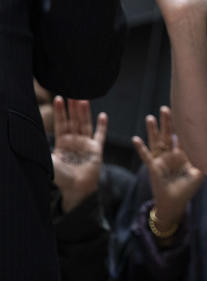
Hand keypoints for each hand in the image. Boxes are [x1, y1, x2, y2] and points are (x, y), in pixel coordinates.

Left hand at [51, 96, 106, 212]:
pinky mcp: (97, 150)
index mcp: (61, 143)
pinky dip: (102, 126)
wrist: (75, 189)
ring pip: (85, 124)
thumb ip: (42, 150)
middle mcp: (74, 142)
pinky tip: (102, 115)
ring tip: (83, 99)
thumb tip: (30, 138)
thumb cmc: (60, 178)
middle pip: (74, 121)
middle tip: (73, 92)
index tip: (58, 98)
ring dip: (84, 112)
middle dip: (72, 107)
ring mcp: (86, 145)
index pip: (60, 124)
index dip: (60, 112)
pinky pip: (100, 135)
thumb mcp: (48, 161)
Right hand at [131, 106, 205, 232]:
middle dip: (167, 122)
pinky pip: (146, 156)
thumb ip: (205, 162)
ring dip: (153, 130)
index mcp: (183, 154)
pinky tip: (135, 139)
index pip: (183, 137)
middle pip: (168, 134)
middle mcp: (171, 154)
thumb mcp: (199, 174)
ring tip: (150, 117)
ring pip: (156, 141)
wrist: (175, 202)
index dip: (183, 126)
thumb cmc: (187, 188)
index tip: (184, 112)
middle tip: (166, 108)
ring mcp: (161, 159)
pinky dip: (141, 148)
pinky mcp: (153, 166)